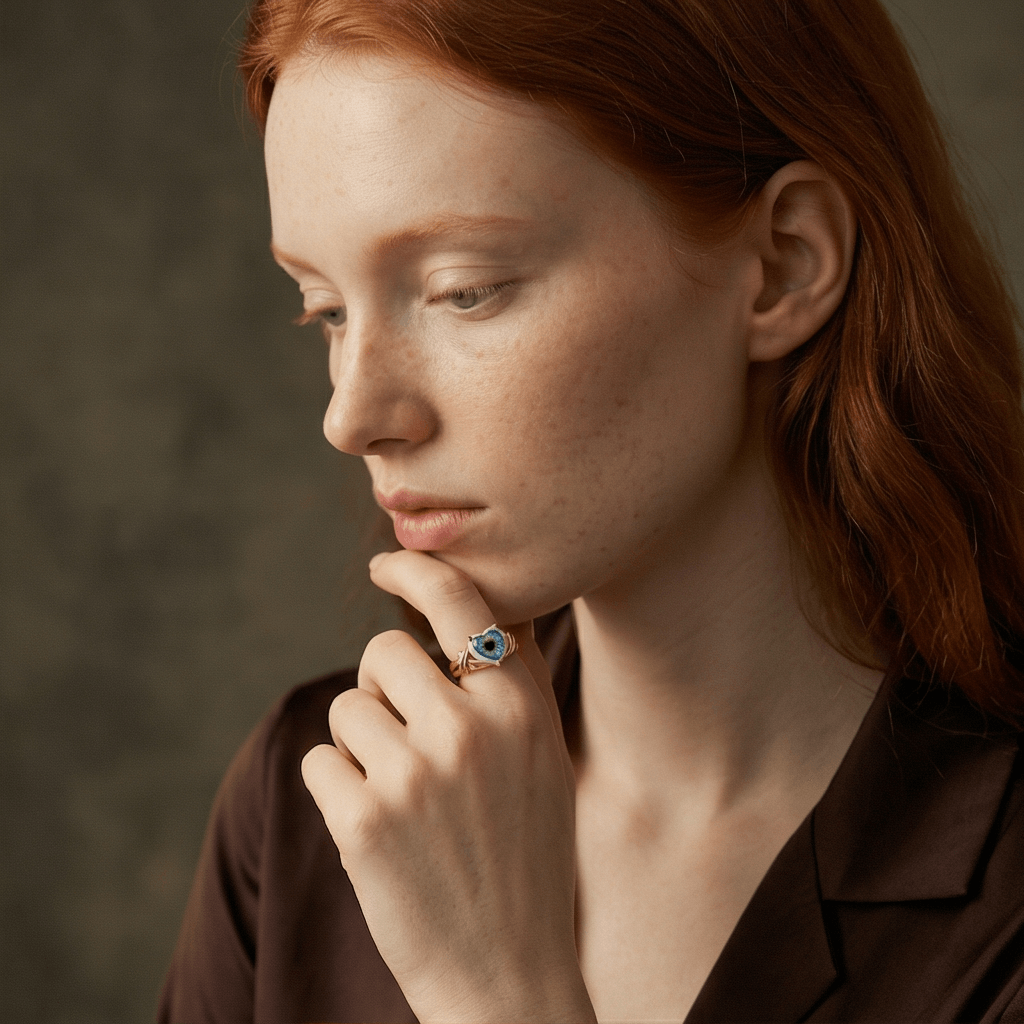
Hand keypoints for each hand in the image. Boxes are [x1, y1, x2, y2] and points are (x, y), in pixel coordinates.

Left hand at [301, 550, 595, 1023]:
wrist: (507, 973)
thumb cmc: (525, 855)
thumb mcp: (542, 755)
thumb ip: (510, 679)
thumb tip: (468, 602)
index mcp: (520, 706)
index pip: (458, 599)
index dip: (412, 571)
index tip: (384, 565)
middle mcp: (470, 728)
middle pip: (383, 653)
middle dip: (383, 688)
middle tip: (407, 742)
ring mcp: (415, 774)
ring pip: (348, 709)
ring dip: (362, 746)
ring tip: (405, 800)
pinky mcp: (363, 822)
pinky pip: (320, 761)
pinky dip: (337, 789)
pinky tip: (379, 830)